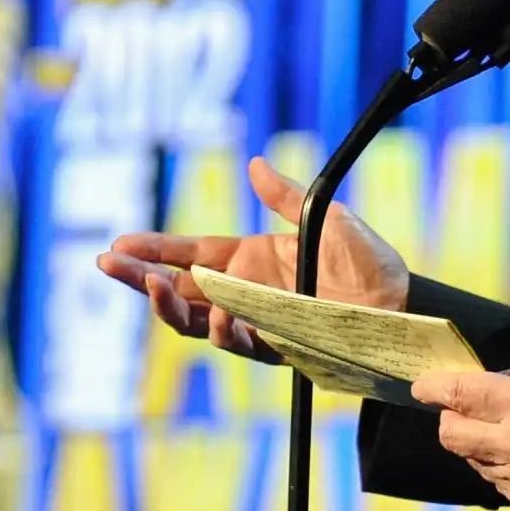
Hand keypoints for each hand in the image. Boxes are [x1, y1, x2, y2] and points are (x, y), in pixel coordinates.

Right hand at [95, 155, 408, 359]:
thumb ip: (285, 197)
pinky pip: (238, 342)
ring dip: (170, 306)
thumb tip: (254, 164)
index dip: (154, 250)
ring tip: (154, 285)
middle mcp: (246, 291)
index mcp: (251, 257)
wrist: (401, 301)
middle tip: (108, 265)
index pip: (190, 254)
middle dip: (141, 279)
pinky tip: (217, 314)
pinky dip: (222, 329)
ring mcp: (257, 320)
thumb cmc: (366, 258)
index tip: (118, 245)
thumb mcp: (325, 217)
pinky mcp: (275, 346)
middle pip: (179, 289)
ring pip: (196, 321)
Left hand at [412, 355, 509, 510]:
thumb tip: (483, 385)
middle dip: (451, 417)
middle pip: (452, 437)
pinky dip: (506, 467)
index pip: (455, 396)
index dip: (432, 387)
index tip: (423, 384)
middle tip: (465, 404)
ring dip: (482, 444)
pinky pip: (504, 485)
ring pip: (476, 464)